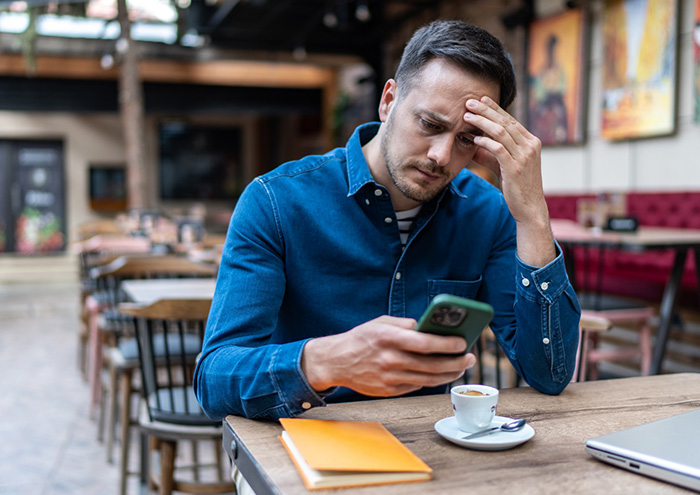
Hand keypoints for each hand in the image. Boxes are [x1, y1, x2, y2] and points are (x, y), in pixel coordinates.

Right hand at [301, 315, 474, 396]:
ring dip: (449, 374)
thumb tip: (429, 327)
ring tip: (461, 367)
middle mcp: (389, 359)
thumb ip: (405, 324)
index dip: (447, 344)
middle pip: (431, 364)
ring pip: (428, 379)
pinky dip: (431, 381)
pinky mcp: (388, 391)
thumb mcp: (380, 323)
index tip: (463, 342)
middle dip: (456, 362)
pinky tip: (441, 374)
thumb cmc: (360, 339)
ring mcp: (389, 377)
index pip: (425, 343)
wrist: (335, 361)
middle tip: (470, 358)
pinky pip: (416, 386)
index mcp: (388, 338)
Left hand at [464, 96, 555, 265]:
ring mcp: (524, 156)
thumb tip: (473, 143)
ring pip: (501, 132)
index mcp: (530, 142)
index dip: (495, 108)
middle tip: (469, 102)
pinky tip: (474, 139)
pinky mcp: (516, 168)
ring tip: (467, 116)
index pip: (510, 120)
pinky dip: (485, 142)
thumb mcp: (503, 166)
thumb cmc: (517, 187)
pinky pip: (498, 149)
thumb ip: (490, 154)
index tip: (480, 99)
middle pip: (505, 122)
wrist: (529, 208)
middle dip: (486, 110)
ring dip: (482, 122)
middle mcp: (530, 146)